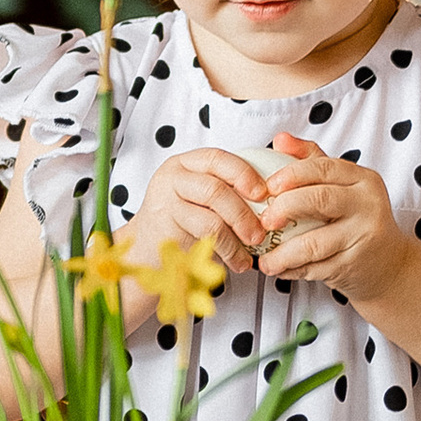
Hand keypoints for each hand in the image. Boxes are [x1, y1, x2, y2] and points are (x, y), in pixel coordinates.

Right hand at [127, 146, 266, 273]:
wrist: (147, 249)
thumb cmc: (184, 223)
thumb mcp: (206, 199)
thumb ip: (230, 192)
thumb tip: (273, 201)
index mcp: (188, 164)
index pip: (218, 159)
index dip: (244, 174)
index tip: (264, 193)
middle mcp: (174, 178)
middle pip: (215, 189)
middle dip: (243, 213)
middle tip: (260, 232)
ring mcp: (166, 203)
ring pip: (210, 217)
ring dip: (236, 238)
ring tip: (248, 253)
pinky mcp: (165, 231)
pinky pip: (201, 241)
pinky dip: (226, 252)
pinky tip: (235, 261)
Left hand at [250, 134, 409, 296]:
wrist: (391, 264)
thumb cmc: (358, 219)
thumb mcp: (343, 186)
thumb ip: (312, 160)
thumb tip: (280, 139)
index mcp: (362, 179)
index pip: (324, 168)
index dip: (292, 174)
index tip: (268, 186)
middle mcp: (367, 205)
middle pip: (320, 199)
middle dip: (285, 208)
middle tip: (263, 221)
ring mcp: (363, 236)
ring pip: (314, 243)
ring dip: (282, 253)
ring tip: (264, 259)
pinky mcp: (355, 264)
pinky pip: (316, 268)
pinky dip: (292, 270)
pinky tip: (279, 269)